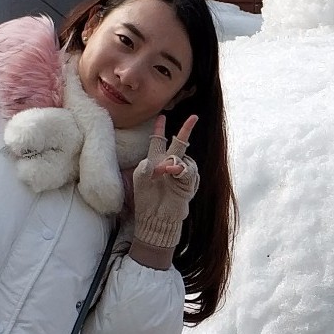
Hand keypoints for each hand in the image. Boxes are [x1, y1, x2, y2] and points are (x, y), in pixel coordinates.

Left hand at [132, 113, 199, 253]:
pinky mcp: (187, 184)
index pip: (158, 140)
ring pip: (185, 158)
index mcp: (155, 160)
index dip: (160, 127)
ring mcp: (179, 174)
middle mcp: (169, 164)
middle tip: (194, 117)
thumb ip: (144, 168)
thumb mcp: (139, 181)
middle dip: (186, 129)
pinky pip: (189, 171)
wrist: (155, 217)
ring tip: (166, 170)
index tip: (162, 116)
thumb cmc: (145, 198)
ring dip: (175, 162)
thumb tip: (156, 163)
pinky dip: (182, 170)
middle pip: (179, 143)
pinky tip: (175, 172)